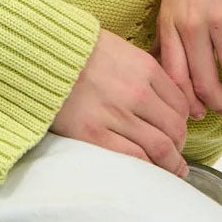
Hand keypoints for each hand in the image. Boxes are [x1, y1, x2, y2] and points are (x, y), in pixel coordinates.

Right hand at [51, 28, 191, 179]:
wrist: (39, 55)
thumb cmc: (76, 51)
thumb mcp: (118, 49)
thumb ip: (142, 70)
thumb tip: (162, 95)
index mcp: (145, 69)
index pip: (180, 104)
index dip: (182, 123)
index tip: (177, 132)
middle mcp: (137, 92)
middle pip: (175, 129)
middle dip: (179, 146)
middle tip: (175, 155)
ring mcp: (117, 115)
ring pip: (161, 148)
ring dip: (171, 164)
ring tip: (171, 170)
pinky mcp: (95, 134)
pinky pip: (135, 158)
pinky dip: (148, 168)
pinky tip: (150, 172)